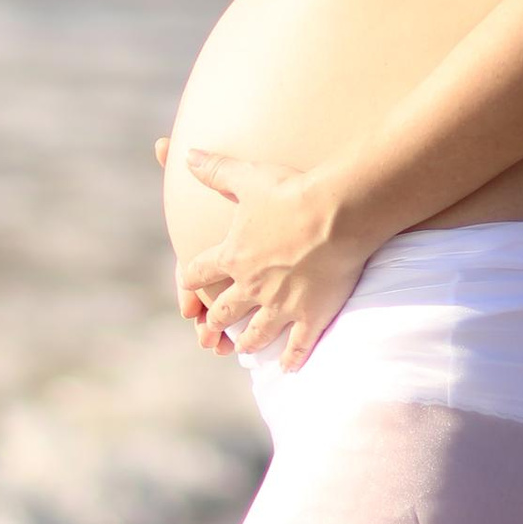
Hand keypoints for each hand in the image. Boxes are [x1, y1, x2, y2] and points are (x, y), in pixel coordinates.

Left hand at [173, 151, 365, 369]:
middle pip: (225, 310)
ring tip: (244, 348)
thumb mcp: (248, 177)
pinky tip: (286, 367)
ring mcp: (280, 305)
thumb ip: (215, 170)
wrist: (336, 214)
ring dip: (248, 341)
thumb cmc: (292, 192)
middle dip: (216, 320)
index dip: (191, 281)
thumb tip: (186, 155)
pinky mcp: (310, 316)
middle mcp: (251, 287)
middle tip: (211, 330)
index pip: (198, 273)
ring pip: (256, 333)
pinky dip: (290, 358)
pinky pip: (297, 345)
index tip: (187, 289)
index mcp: (232, 256)